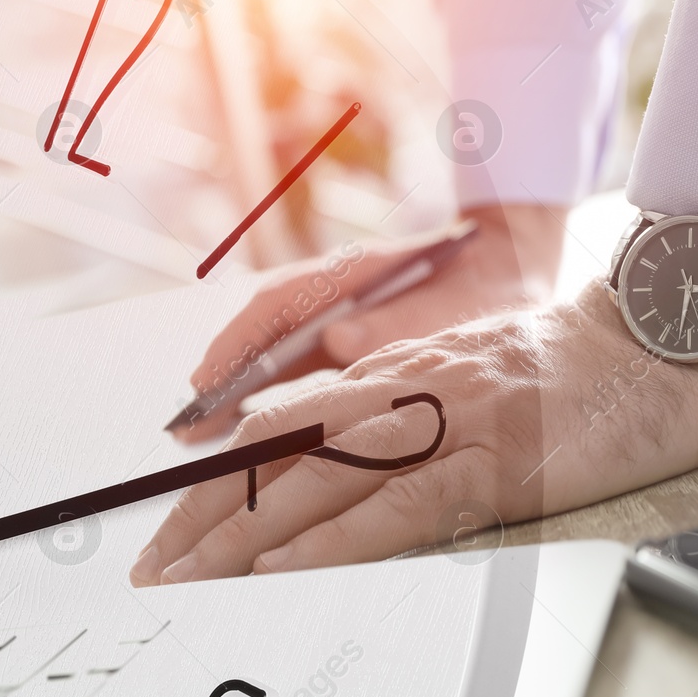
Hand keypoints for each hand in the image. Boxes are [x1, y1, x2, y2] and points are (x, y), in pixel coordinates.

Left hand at [130, 277, 697, 585]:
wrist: (662, 340)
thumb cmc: (574, 373)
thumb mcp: (468, 388)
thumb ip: (405, 422)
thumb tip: (342, 482)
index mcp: (392, 375)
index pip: (275, 427)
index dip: (211, 481)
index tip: (170, 531)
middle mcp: (402, 391)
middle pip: (274, 453)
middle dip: (202, 516)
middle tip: (150, 572)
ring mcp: (446, 421)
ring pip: (318, 480)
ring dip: (243, 538)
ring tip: (190, 585)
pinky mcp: (497, 459)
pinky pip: (400, 506)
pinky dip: (337, 542)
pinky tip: (287, 573)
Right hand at [175, 203, 565, 442]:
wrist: (509, 262)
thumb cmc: (485, 282)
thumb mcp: (454, 307)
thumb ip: (398, 321)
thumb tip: (338, 337)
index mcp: (356, 272)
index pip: (281, 304)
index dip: (242, 342)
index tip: (210, 377)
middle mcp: (333, 291)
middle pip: (262, 331)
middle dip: (223, 375)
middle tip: (188, 424)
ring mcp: (333, 312)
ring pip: (270, 350)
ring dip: (234, 389)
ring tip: (199, 434)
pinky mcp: (340, 338)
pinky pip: (289, 366)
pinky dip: (260, 393)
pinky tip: (239, 426)